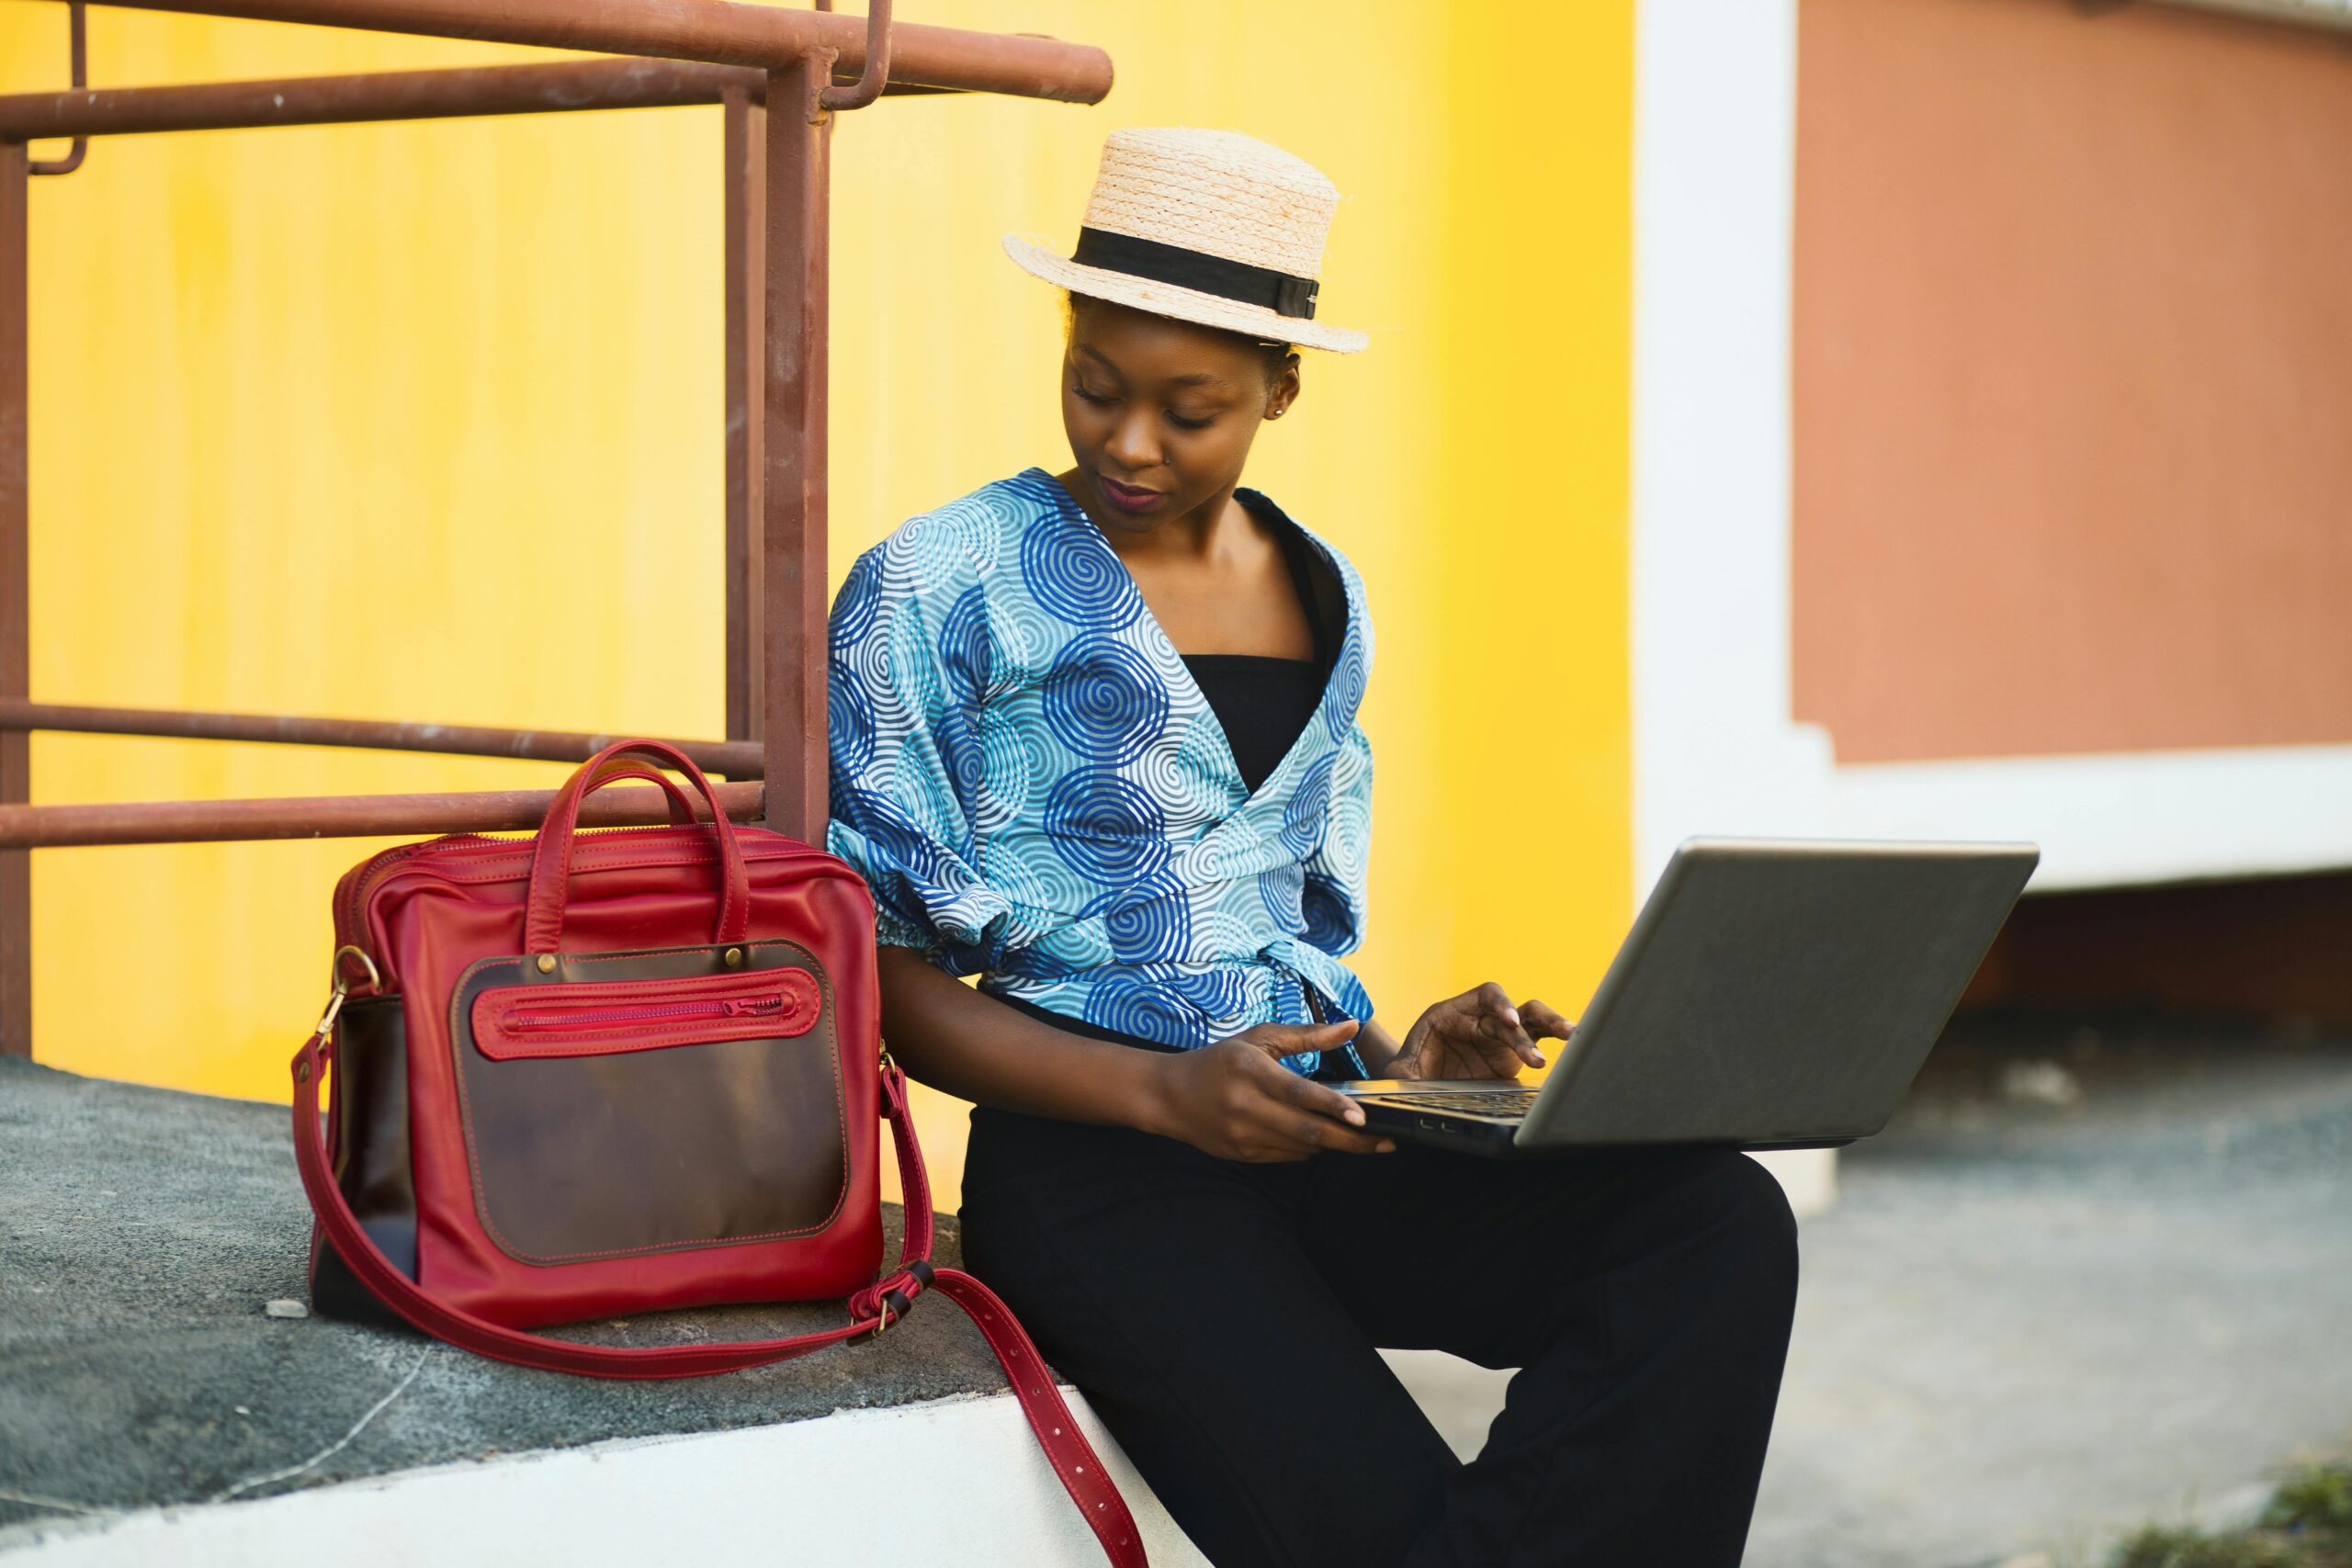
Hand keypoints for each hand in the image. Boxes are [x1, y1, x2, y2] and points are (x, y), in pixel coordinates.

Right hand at [1144, 1020, 1395, 1162]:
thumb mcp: (1259, 1038)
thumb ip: (1307, 1035)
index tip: (1363, 1117)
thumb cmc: (1220, 1060)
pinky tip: (1324, 1140)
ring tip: (1365, 1141)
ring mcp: (1243, 1137)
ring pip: (1301, 1148)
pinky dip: (1310, 1150)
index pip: (1299, 1094)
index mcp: (1251, 1072)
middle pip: (1308, 1131)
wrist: (1169, 1096)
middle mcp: (1246, 1107)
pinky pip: (1287, 1158)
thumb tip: (1352, 1026)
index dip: (1333, 1107)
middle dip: (1352, 1141)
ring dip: (1335, 1145)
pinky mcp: (1242, 1156)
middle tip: (1386, 1142)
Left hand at [1385, 983, 1574, 1080]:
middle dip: (1526, 1028)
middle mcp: (1479, 1019)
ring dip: (1552, 1025)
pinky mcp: (1511, 1053)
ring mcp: (1498, 1035)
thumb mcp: (1402, 1072)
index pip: (1484, 995)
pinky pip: (1538, 1038)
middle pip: (1513, 1010)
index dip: (1500, 1003)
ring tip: (1573, 1036)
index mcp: (1454, 1013)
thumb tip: (1401, 1084)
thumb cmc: (1409, 1071)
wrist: (1416, 1084)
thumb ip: (1404, 1075)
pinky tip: (1575, 1043)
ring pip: (1532, 1020)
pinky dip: (1555, 1037)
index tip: (1509, 1022)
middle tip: (1534, 1052)